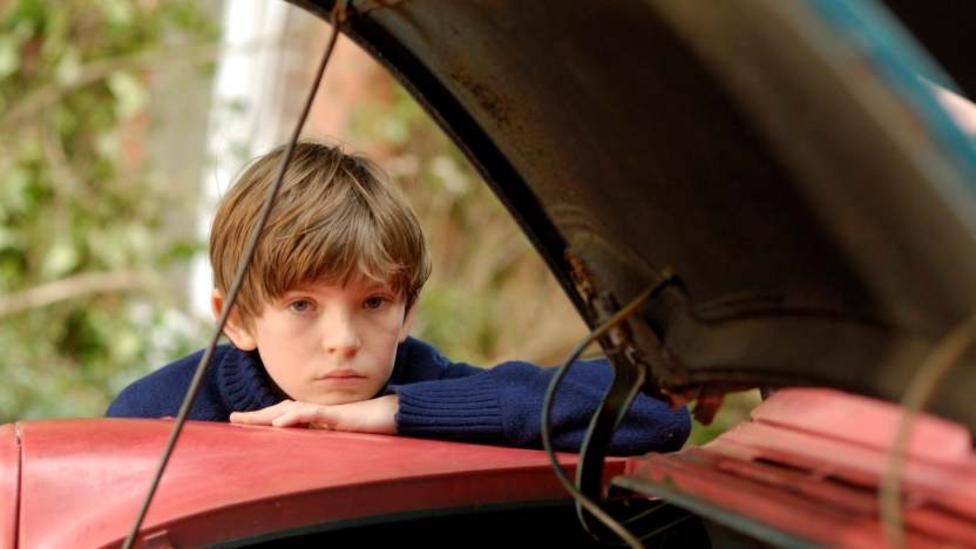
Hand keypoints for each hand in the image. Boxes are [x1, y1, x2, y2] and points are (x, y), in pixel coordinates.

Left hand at [229, 394, 398, 434]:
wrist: (395, 415)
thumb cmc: (372, 426)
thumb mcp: (343, 436)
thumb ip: (326, 437)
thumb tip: (309, 451)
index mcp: (319, 417)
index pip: (286, 415)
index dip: (265, 418)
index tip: (243, 422)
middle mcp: (319, 411)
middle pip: (282, 410)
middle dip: (257, 416)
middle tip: (233, 418)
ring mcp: (328, 412)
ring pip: (292, 410)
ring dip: (268, 415)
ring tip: (245, 420)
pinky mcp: (339, 416)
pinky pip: (314, 414)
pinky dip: (295, 417)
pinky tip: (280, 423)